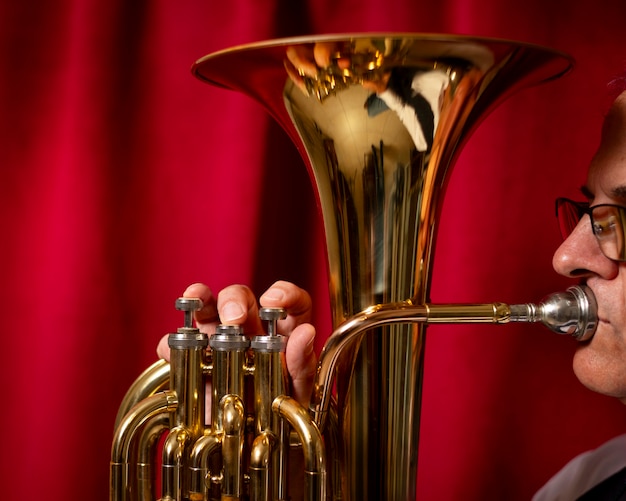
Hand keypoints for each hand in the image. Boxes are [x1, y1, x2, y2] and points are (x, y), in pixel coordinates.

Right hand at [157, 280, 316, 405]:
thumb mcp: (299, 396)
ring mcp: (221, 344)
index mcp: (284, 336)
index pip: (290, 303)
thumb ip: (303, 365)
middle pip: (242, 298)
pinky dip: (173, 344)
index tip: (273, 301)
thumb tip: (305, 332)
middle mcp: (252, 332)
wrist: (252, 455)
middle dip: (234, 300)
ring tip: (192, 301)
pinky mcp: (195, 363)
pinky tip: (173, 349)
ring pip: (207, 310)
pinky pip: (178, 346)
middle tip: (233, 318)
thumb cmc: (282, 419)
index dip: (284, 293)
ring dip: (199, 299)